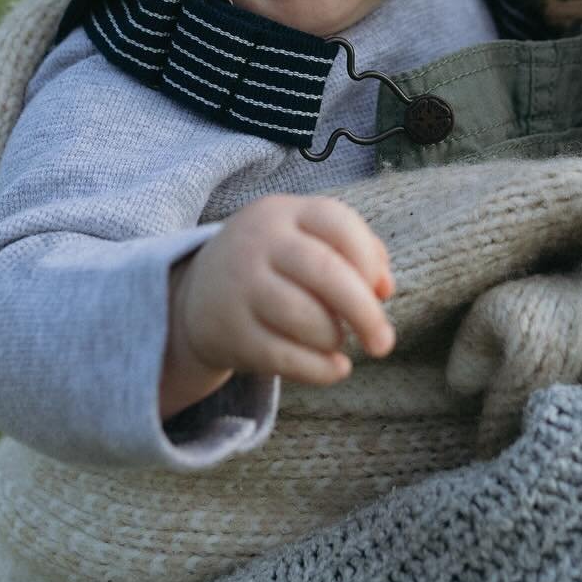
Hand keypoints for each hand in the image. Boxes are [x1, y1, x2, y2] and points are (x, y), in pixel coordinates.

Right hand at [162, 194, 394, 413]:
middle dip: (365, 312)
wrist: (196, 294)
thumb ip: (355, 251)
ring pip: (307, 318)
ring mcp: (240, 287)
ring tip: (336, 341)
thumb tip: (384, 288)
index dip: (370, 260)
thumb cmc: (274, 265)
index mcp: (284, 212)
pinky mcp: (231, 333)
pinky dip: (321, 369)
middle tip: (383, 342)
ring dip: (335, 338)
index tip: (379, 290)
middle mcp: (258, 243)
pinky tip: (335, 369)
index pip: (339, 223)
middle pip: (326, 272)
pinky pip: (286, 358)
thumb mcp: (305, 240)